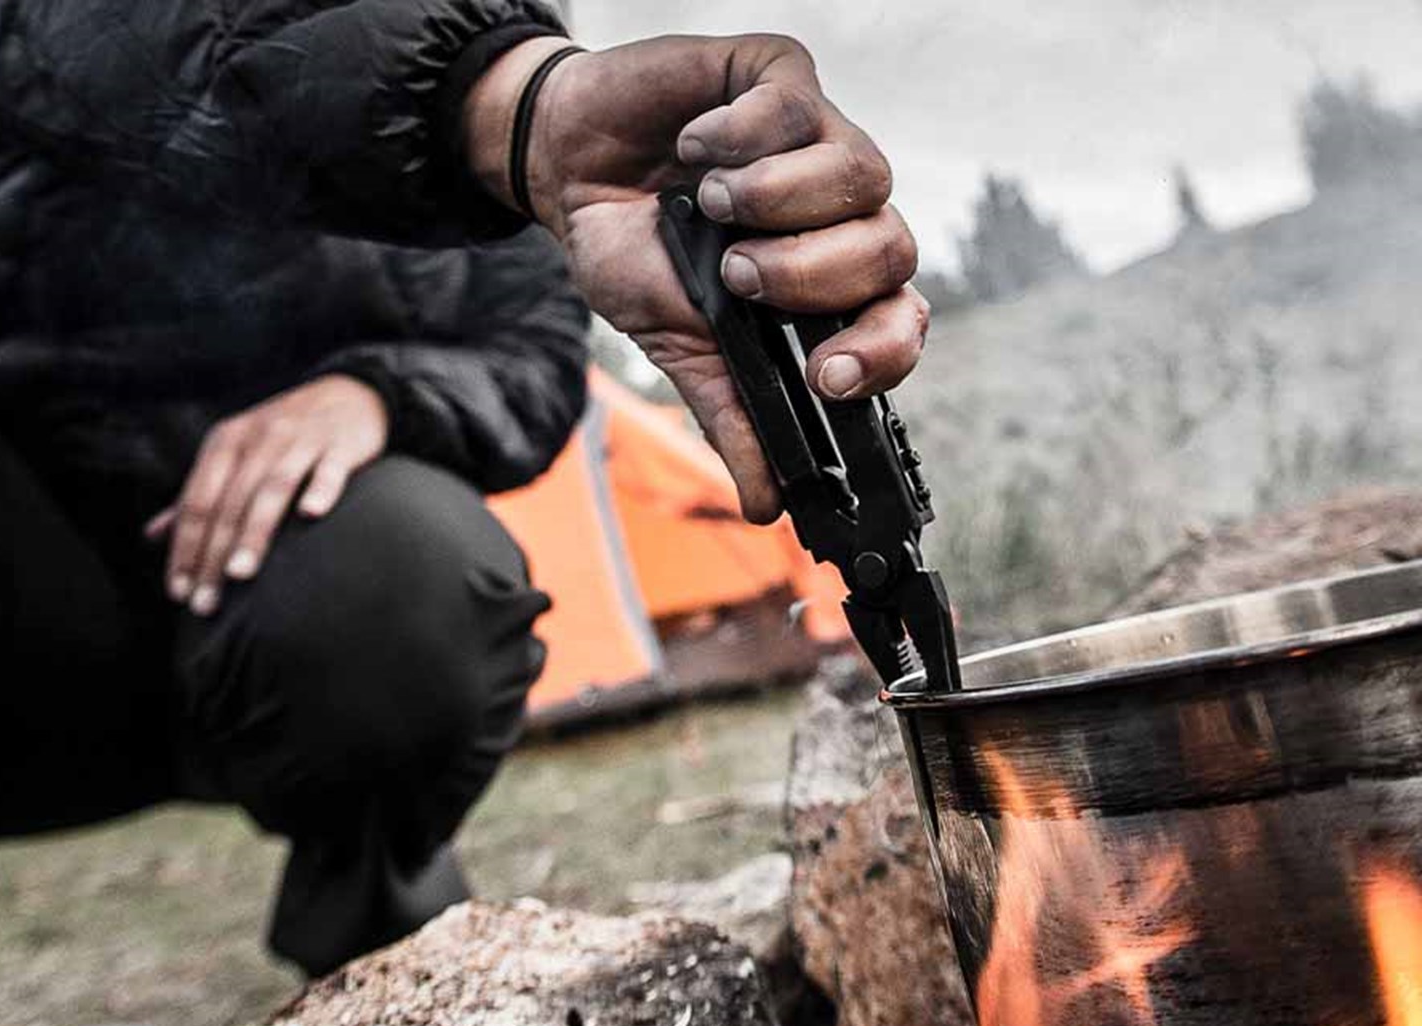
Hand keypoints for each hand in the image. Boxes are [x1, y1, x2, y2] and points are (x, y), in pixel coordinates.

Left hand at [146, 375, 387, 614]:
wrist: (350, 395)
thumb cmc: (284, 436)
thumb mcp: (235, 455)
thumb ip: (197, 497)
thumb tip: (151, 536)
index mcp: (225, 443)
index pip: (196, 502)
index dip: (184, 548)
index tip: (179, 593)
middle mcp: (258, 439)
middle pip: (229, 504)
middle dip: (213, 556)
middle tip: (206, 603)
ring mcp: (300, 440)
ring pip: (271, 489)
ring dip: (254, 532)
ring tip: (240, 575)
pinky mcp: (340, 444)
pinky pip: (329, 469)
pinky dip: (320, 489)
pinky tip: (312, 514)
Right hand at [465, 35, 926, 523]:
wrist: (566, 171)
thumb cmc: (633, 252)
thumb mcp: (678, 347)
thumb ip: (730, 414)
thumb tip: (765, 506)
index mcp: (828, 287)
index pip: (900, 322)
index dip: (880, 354)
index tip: (824, 376)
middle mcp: (841, 216)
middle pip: (894, 250)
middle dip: (815, 276)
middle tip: (739, 277)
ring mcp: (819, 143)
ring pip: (864, 175)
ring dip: (779, 203)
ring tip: (713, 207)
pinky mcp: (781, 79)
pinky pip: (798, 103)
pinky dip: (741, 135)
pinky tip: (697, 149)